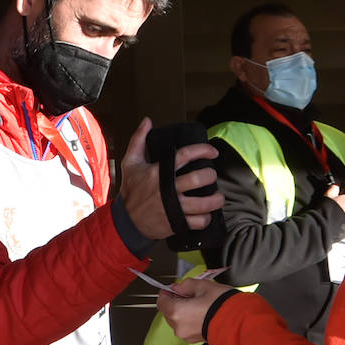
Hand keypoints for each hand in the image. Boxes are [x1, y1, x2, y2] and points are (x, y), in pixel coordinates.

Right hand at [118, 117, 223, 239]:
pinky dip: (206, 218)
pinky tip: (207, 214)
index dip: (202, 150)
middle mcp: (167, 189)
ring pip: (202, 203)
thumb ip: (138, 140)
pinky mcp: (175, 223)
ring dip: (215, 200)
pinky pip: (198, 222)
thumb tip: (147, 121)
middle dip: (210, 175)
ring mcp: (173, 207)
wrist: (125, 222)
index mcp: (158, 172)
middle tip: (212, 175)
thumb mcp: (130, 163)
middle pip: (198, 179)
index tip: (213, 152)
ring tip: (218, 197)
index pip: (185, 155)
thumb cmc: (130, 191)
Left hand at [156, 277, 231, 343]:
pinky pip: (186, 327)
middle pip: (168, 311)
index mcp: (177, 311)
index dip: (166, 292)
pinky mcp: (194, 339)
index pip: (161, 301)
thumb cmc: (223, 305)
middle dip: (175, 302)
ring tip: (198, 304)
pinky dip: (189, 320)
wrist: (239, 322)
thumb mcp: (204, 286)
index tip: (172, 288)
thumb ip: (186, 285)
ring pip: (177, 320)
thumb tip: (178, 287)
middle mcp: (179, 326)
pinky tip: (202, 313)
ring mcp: (186, 335)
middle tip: (188, 294)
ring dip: (182, 312)